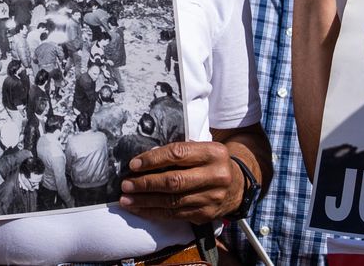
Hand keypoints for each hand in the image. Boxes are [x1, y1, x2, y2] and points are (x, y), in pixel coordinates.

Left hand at [118, 141, 241, 222]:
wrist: (237, 185)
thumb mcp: (203, 149)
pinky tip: (140, 209)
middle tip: (126, 184)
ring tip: (126, 199)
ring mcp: (212, 197)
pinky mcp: (206, 214)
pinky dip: (154, 212)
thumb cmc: (211, 163)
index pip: (178, 154)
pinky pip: (175, 215)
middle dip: (145, 183)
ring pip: (172, 201)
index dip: (153, 159)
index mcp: (214, 153)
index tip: (134, 164)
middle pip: (174, 181)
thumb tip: (145, 161)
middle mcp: (216, 175)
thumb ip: (180, 152)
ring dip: (145, 201)